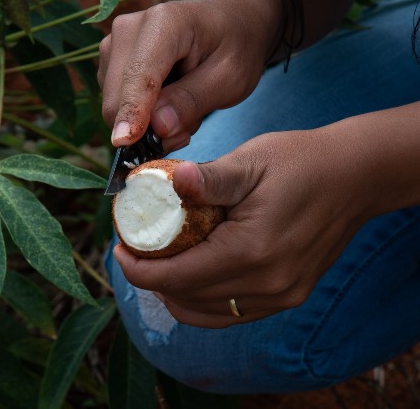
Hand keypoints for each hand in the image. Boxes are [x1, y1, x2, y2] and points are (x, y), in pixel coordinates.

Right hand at [98, 0, 273, 150]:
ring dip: (145, 122)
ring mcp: (114, 44)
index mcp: (163, 22)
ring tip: (183, 110)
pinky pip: (116, 103)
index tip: (125, 142)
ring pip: (113, 105)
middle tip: (186, 132)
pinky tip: (167, 103)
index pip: (139, 75)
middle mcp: (128, 29)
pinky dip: (139, 114)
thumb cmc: (236, 46)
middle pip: (117, 96)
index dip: (131, 111)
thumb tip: (157, 127)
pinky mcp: (109, 60)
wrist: (230, 20)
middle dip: (146, 126)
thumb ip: (193, 101)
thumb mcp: (231, 78)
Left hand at [114, 129, 371, 327]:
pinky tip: (191, 270)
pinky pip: (231, 312)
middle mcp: (265, 285)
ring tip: (158, 259)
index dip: (137, 269)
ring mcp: (279, 296)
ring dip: (174, 291)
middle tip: (135, 247)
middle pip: (184, 298)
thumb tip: (170, 180)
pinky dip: (202, 298)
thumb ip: (208, 178)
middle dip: (150, 277)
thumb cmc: (299, 162)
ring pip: (205, 313)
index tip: (118, 247)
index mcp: (250, 252)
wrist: (354, 176)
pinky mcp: (287, 296)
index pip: (175, 277)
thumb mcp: (250, 161)